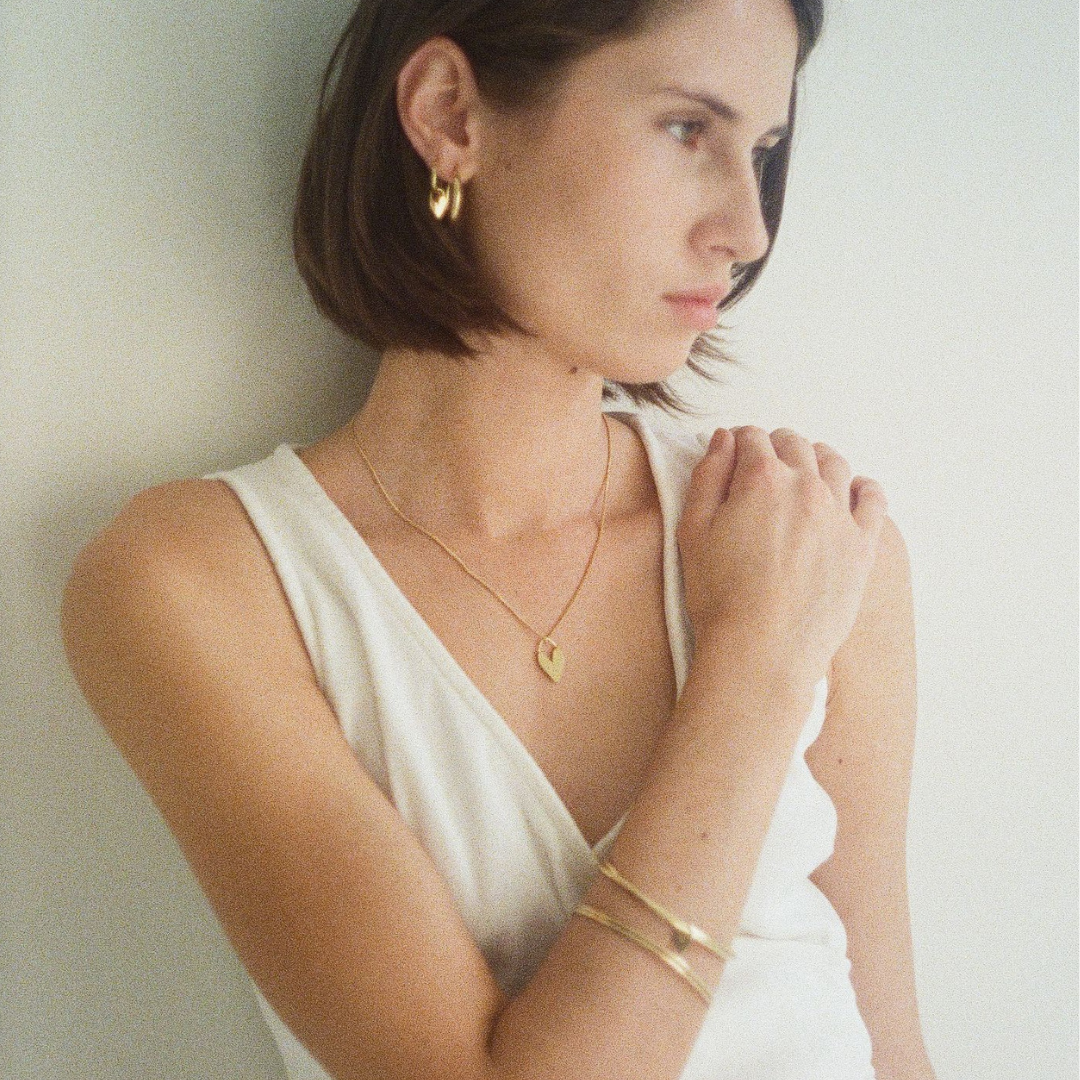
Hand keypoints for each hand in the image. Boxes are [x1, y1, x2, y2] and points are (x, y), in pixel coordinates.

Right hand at [676, 426, 888, 689]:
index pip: (752, 438)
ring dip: (816, 458)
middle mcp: (806, 487)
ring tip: (805, 470)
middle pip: (795, 445)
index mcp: (761, 479)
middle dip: (776, 446)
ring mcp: (839, 515)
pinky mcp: (862, 545)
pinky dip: (862, 487)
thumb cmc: (721, 595)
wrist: (763, 648)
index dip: (739, 441)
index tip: (734, 452)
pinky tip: (851, 491)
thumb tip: (722, 439)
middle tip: (764, 462)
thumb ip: (707, 477)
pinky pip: (873, 499)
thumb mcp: (692, 531)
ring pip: (834, 464)